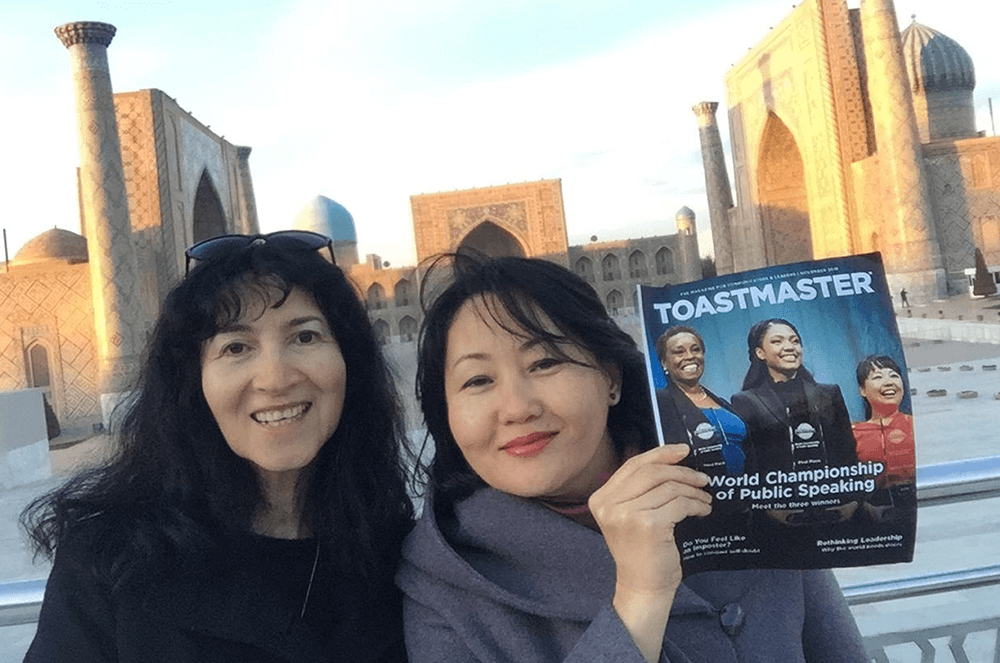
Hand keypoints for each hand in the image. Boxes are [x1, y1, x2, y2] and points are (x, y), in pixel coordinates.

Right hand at [588, 444, 711, 661]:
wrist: (642, 587)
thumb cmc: (641, 552)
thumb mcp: (630, 516)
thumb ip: (640, 490)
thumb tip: (671, 461)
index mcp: (601, 499)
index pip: (633, 465)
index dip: (661, 454)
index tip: (683, 451)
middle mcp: (609, 504)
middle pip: (651, 472)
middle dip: (681, 471)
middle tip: (702, 478)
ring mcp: (627, 514)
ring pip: (669, 487)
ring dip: (693, 490)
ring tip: (705, 498)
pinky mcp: (648, 525)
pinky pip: (679, 503)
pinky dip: (696, 504)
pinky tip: (703, 510)